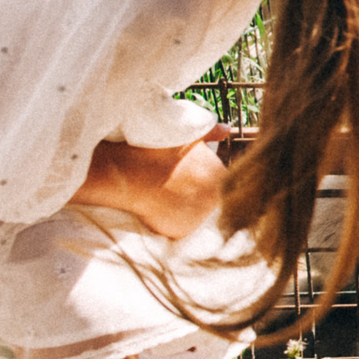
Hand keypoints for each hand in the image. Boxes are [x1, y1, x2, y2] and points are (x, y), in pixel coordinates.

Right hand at [76, 127, 231, 240]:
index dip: (200, 178)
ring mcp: (201, 215)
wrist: (132, 173)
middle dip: (194, 192)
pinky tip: (159, 207)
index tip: (183, 175)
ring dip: (183, 208)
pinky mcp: (184, 230)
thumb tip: (226, 128)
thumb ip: (210, 132)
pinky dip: (171, 220)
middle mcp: (216, 196)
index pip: (219, 180)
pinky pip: (181, 227)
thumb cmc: (157, 151)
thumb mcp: (186, 135)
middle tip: (172, 184)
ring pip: (196, 213)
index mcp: (220, 172)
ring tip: (164, 195)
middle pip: (209, 197)